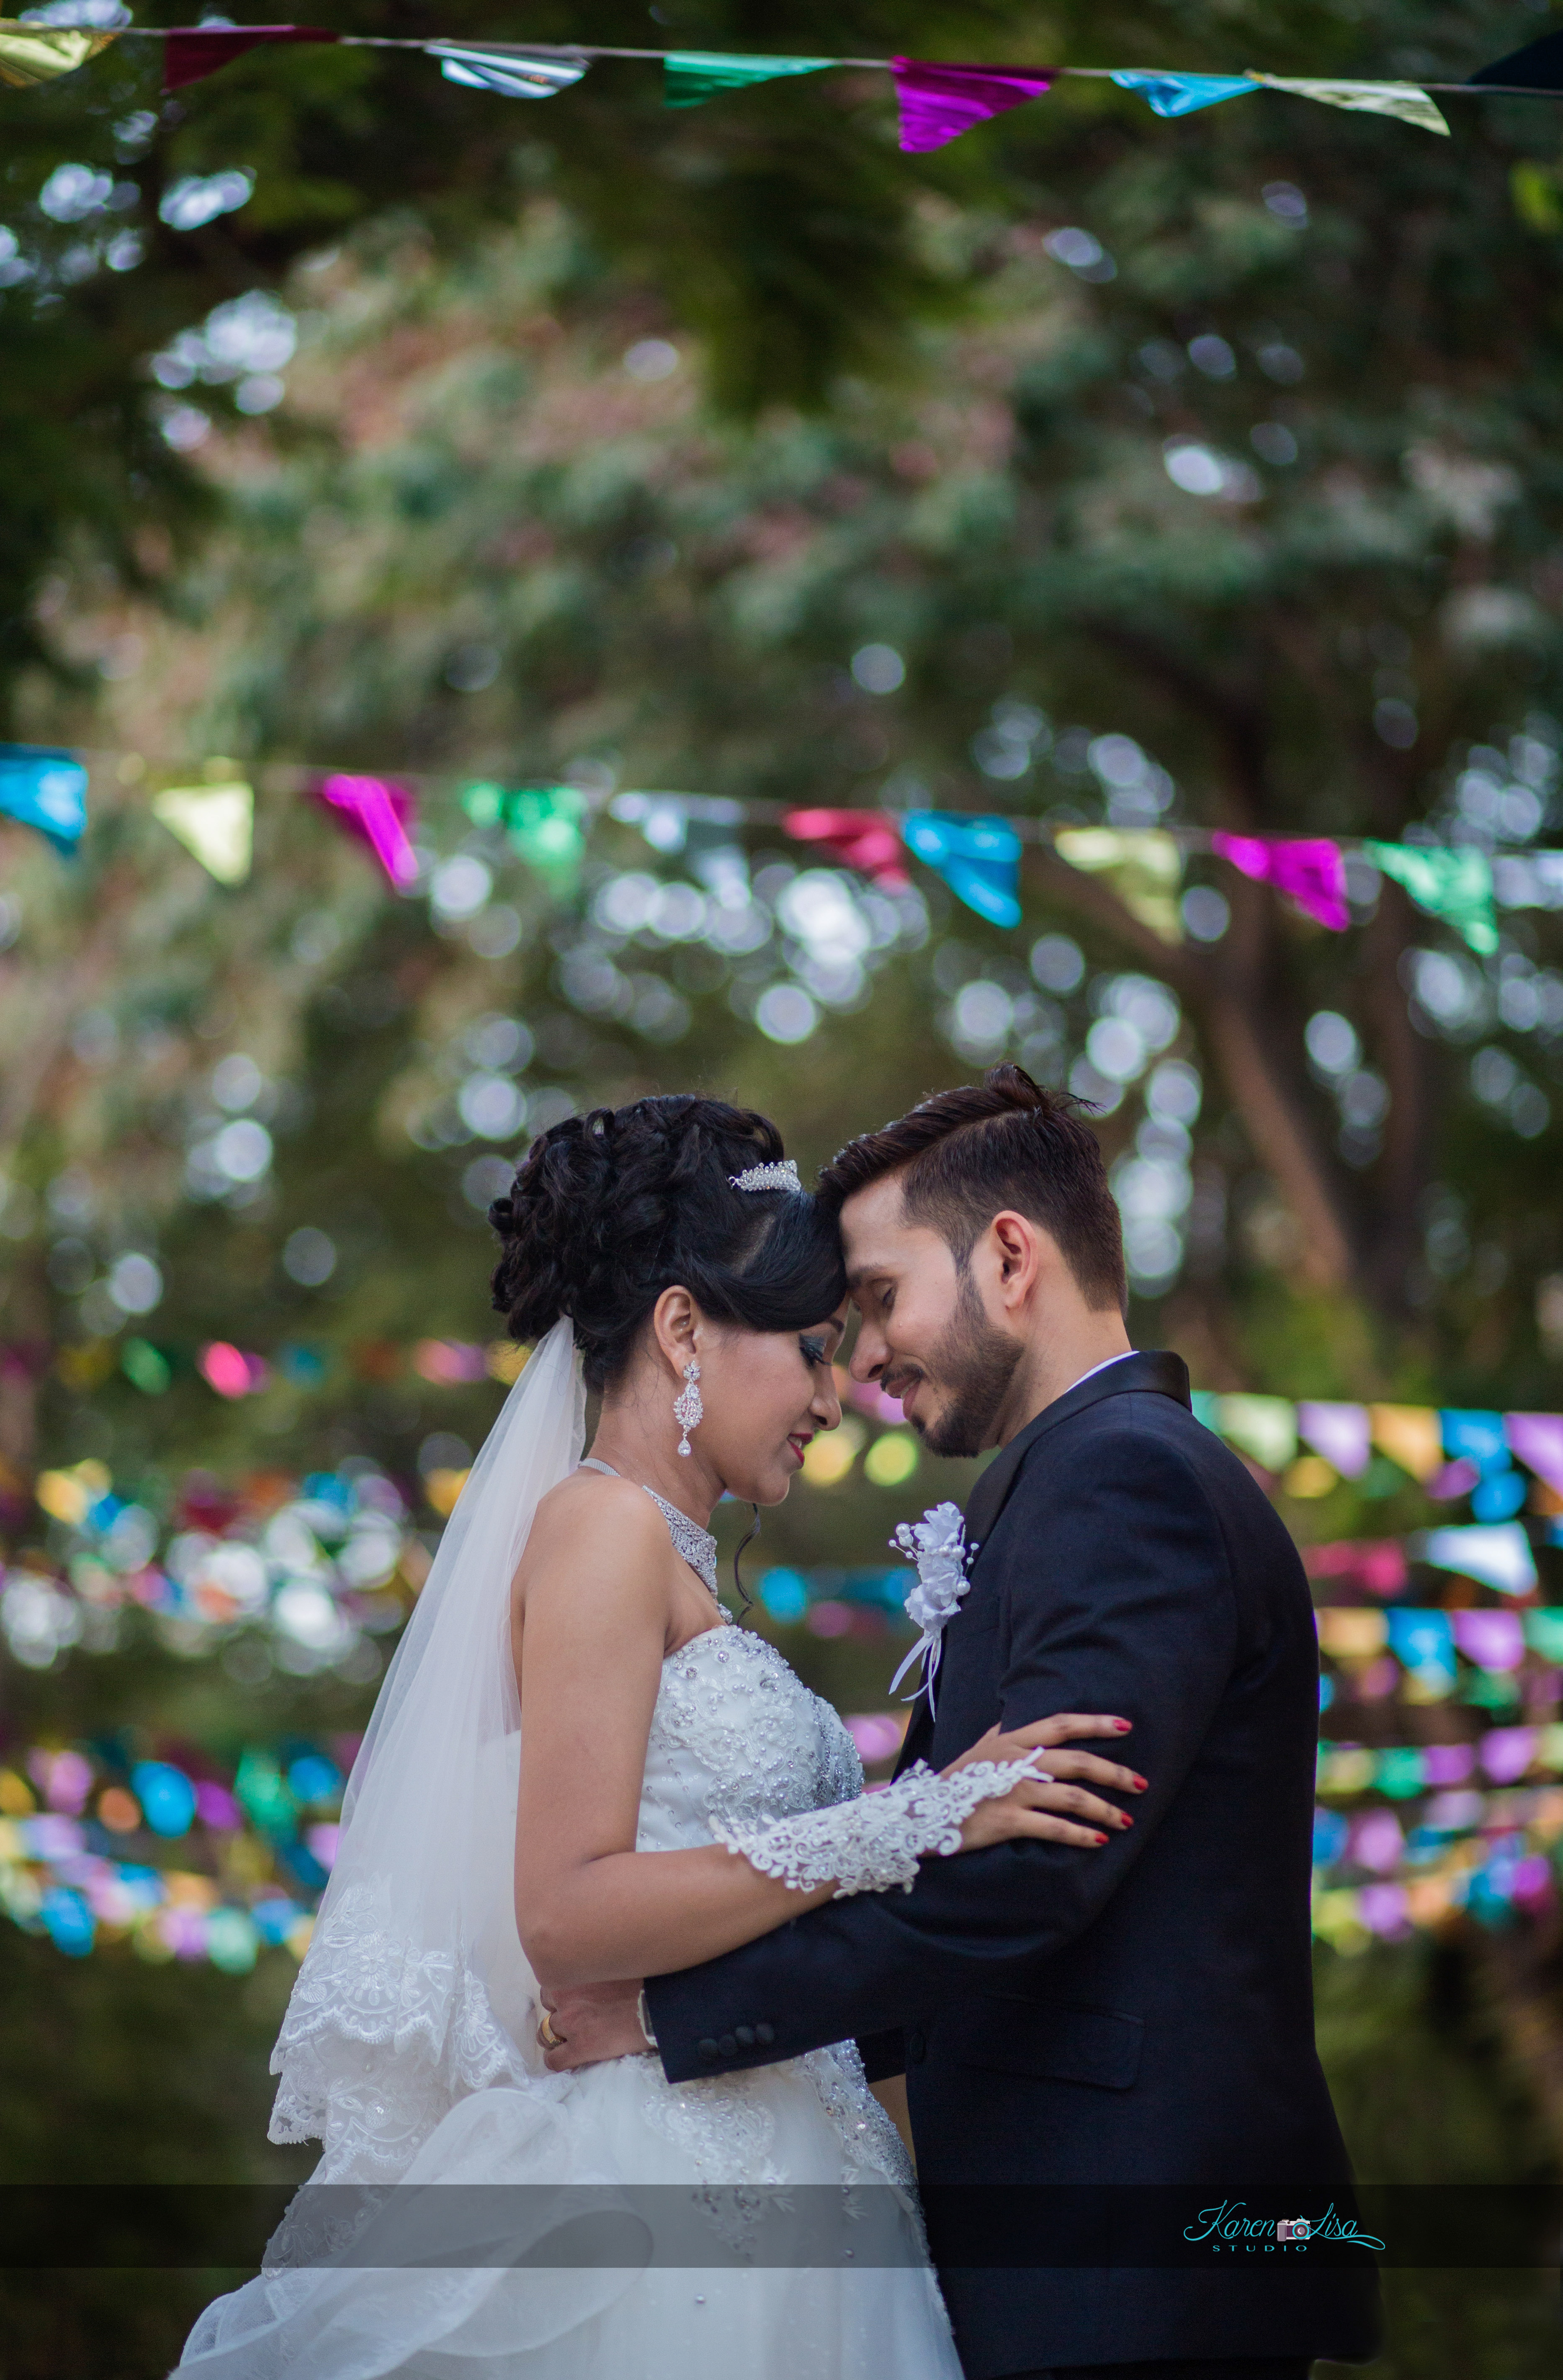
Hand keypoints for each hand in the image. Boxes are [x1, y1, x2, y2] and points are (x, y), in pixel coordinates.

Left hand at [536, 1979, 651, 2071]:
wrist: (653, 2007)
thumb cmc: (639, 1982)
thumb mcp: (610, 1965)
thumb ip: (592, 1970)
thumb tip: (590, 1978)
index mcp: (571, 1974)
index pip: (551, 1984)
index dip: (562, 1994)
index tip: (573, 1999)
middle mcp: (564, 1997)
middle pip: (547, 2008)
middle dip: (558, 2012)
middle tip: (575, 2017)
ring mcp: (569, 2024)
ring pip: (545, 2034)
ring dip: (555, 2036)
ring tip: (569, 2039)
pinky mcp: (579, 2048)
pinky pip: (553, 2060)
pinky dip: (555, 2060)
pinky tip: (564, 2059)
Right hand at [944, 1714, 1145, 1852]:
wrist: (923, 1814)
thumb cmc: (955, 1781)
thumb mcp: (977, 1748)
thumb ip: (1001, 1732)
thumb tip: (1017, 1716)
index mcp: (1012, 1741)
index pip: (1061, 1725)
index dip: (1095, 1723)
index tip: (1126, 1726)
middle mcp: (1017, 1762)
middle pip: (1078, 1761)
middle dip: (1115, 1772)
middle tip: (1141, 1784)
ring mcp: (1013, 1792)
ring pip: (1072, 1797)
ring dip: (1105, 1809)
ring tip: (1126, 1820)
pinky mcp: (1008, 1822)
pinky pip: (1054, 1828)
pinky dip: (1081, 1835)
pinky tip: (1098, 1840)